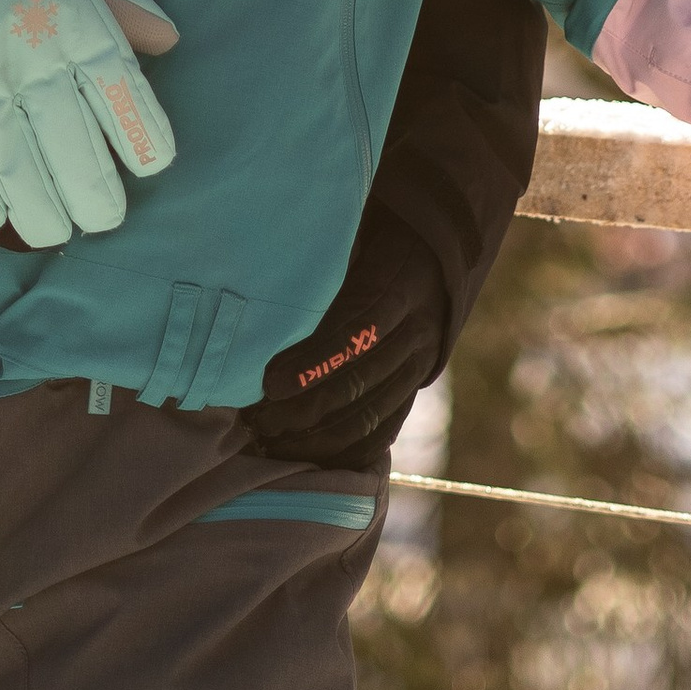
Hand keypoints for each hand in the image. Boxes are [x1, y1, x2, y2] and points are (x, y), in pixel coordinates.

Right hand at [0, 0, 177, 247]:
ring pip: (17, 166)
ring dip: (41, 210)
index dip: (140, 134)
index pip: (121, 90)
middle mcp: (32, 59)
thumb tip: (169, 42)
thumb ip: (120, 3)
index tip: (153, 164)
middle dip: (94, 193)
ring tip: (57, 233)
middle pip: (73, 145)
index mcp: (76, 21)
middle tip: (104, 217)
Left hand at [248, 209, 448, 466]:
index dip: (312, 362)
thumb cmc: (375, 236)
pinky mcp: (417, 386)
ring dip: (318, 438)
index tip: (269, 383)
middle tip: (257, 423)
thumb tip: (262, 279)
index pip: (354, 330)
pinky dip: (347, 452)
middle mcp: (416, 328)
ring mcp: (420, 363)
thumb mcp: (356, 232)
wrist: (433, 254)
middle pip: (358, 381)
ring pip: (370, 415)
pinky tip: (309, 458)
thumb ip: (323, 259)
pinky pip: (385, 429)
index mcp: (397, 282)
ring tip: (271, 444)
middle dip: (304, 410)